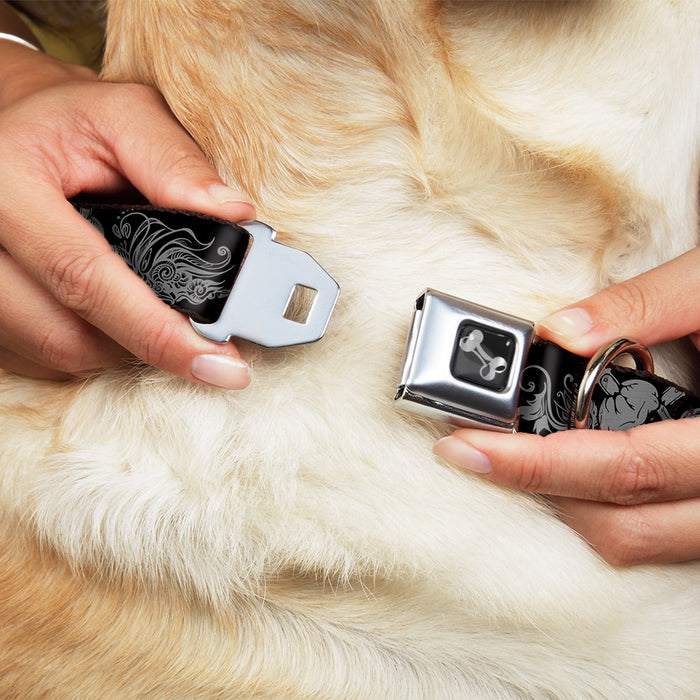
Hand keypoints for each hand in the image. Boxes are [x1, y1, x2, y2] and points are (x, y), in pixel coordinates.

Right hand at [0, 40, 254, 386]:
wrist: (11, 130)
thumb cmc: (68, 122)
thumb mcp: (122, 116)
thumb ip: (175, 160)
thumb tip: (233, 214)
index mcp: (7, 187)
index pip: (85, 278)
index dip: (156, 332)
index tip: (218, 365)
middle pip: (67, 335)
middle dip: (146, 344)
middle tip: (202, 338)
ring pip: (57, 353)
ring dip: (120, 345)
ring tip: (156, 311)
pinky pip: (42, 356)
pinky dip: (92, 344)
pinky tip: (116, 313)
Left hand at [434, 246, 699, 565]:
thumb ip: (642, 306)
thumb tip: (559, 330)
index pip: (626, 467)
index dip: (537, 464)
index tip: (467, 446)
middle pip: (624, 525)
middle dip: (538, 489)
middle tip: (476, 450)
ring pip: (640, 541)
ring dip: (569, 504)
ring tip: (517, 455)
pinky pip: (658, 534)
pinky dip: (605, 506)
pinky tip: (574, 464)